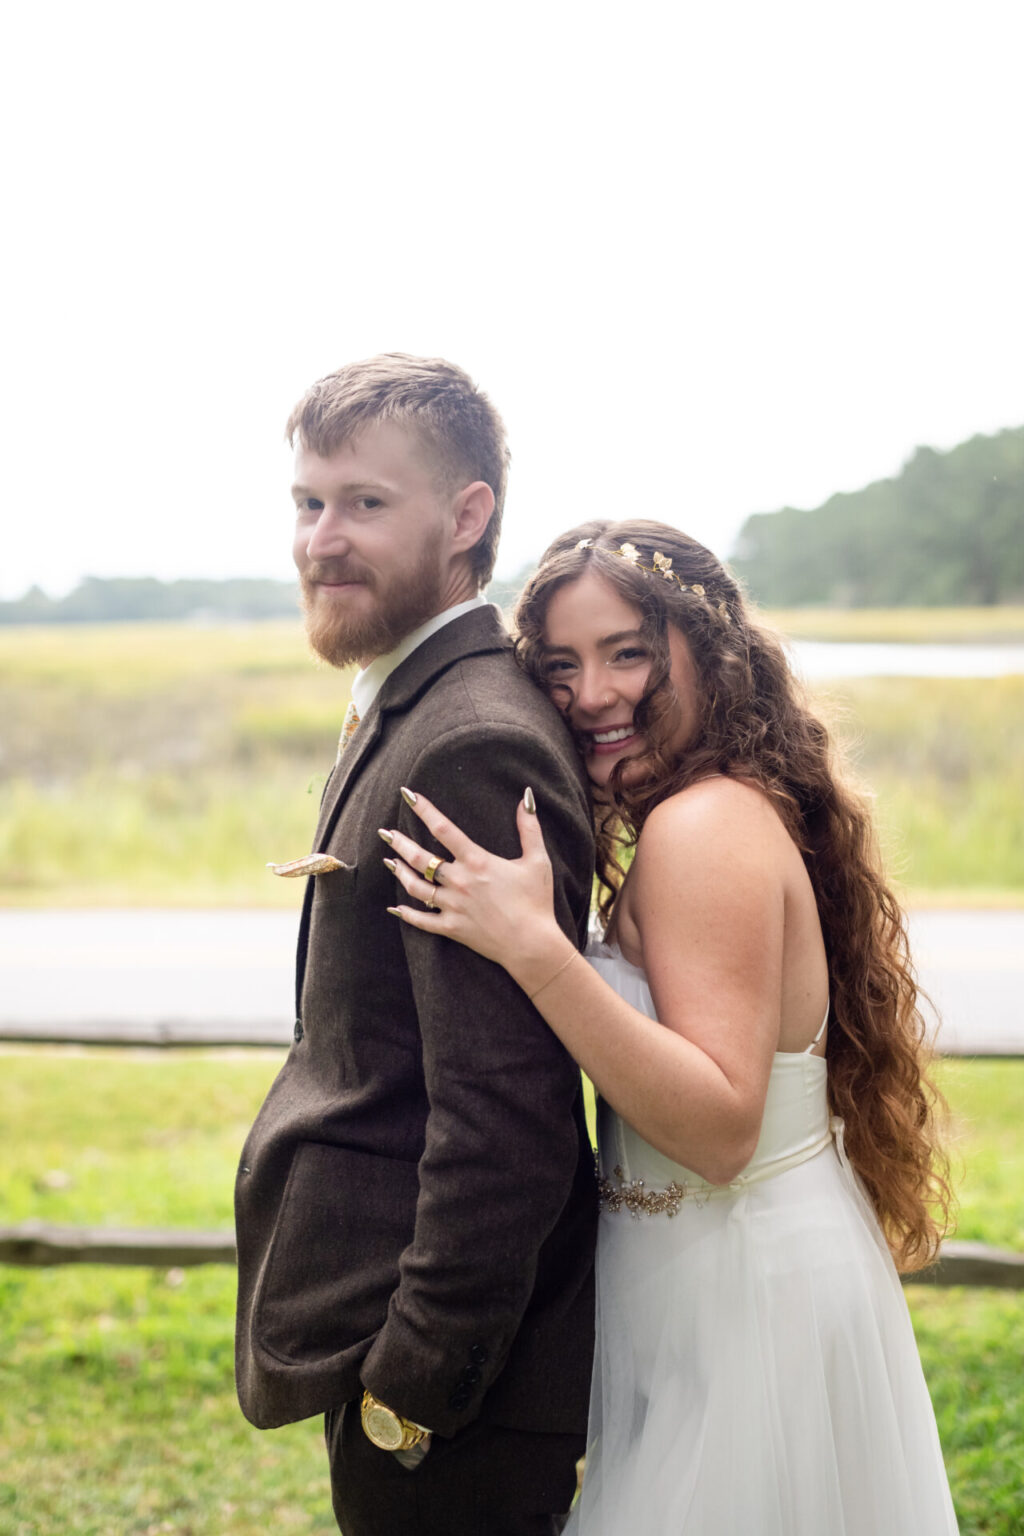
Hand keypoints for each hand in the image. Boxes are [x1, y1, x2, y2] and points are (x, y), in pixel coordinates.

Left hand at [381, 786, 573, 991]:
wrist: (532, 944)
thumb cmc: (536, 901)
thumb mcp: (537, 860)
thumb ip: (529, 828)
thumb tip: (525, 797)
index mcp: (477, 861)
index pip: (443, 828)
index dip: (424, 809)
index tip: (407, 795)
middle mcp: (459, 881)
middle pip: (420, 858)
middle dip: (400, 843)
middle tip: (384, 833)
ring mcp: (452, 906)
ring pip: (415, 887)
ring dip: (400, 873)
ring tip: (389, 862)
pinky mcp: (451, 928)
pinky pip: (422, 921)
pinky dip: (406, 914)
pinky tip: (395, 908)